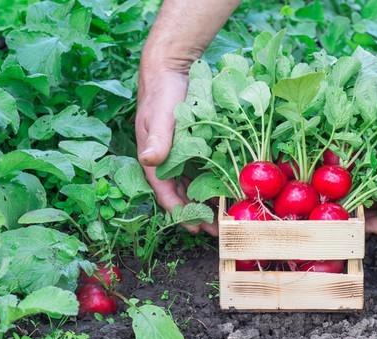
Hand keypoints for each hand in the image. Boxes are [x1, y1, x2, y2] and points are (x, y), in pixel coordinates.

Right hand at [136, 67, 218, 235]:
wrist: (170, 69)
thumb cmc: (163, 92)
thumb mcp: (161, 114)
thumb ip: (158, 138)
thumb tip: (150, 161)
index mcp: (154, 160)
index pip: (166, 194)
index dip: (181, 213)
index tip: (198, 228)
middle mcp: (165, 162)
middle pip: (180, 196)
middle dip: (197, 214)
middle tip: (218, 231)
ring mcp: (177, 156)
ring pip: (191, 187)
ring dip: (205, 202)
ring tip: (225, 217)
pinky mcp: (190, 148)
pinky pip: (200, 172)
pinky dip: (211, 184)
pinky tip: (226, 192)